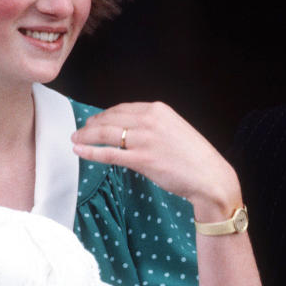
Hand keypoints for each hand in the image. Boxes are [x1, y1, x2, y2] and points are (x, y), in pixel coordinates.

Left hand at [71, 102, 240, 219]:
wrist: (209, 176)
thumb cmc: (194, 157)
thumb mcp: (174, 129)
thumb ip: (153, 125)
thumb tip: (130, 129)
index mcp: (158, 110)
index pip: (122, 108)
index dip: (104, 115)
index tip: (95, 121)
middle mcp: (150, 121)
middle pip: (110, 118)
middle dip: (92, 125)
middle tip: (81, 131)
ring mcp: (144, 140)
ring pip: (105, 134)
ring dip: (86, 136)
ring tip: (76, 139)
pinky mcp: (141, 159)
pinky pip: (108, 153)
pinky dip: (90, 151)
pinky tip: (79, 151)